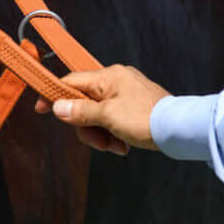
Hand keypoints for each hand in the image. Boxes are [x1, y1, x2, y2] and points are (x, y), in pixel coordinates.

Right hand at [33, 64, 169, 154]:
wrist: (182, 130)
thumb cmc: (146, 119)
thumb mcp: (108, 117)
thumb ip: (80, 111)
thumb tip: (57, 107)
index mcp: (108, 76)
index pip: (71, 82)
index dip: (54, 96)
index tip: (41, 109)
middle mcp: (117, 79)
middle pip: (85, 101)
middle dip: (88, 126)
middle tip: (98, 143)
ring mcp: (128, 91)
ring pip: (100, 112)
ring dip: (102, 132)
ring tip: (116, 147)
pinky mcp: (138, 103)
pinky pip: (114, 116)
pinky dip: (114, 131)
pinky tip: (123, 145)